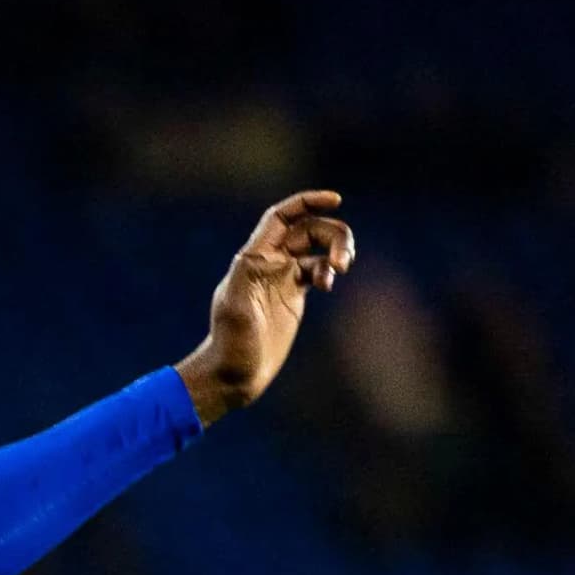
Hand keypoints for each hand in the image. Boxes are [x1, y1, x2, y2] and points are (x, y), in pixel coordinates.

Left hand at [180, 190, 353, 423]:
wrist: (233, 374)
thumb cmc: (231, 345)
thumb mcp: (235, 309)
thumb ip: (245, 278)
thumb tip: (254, 255)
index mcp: (255, 258)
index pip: (283, 216)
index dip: (308, 202)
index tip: (336, 200)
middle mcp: (270, 263)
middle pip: (309, 229)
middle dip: (333, 235)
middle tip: (343, 261)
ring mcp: (283, 279)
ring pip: (318, 248)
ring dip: (336, 251)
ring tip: (342, 268)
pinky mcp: (294, 296)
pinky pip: (319, 270)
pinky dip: (329, 272)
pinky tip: (327, 286)